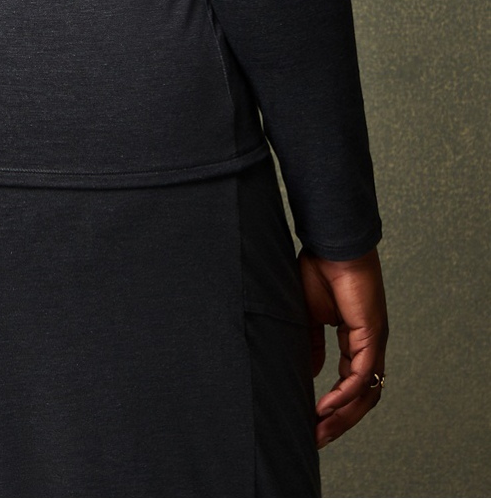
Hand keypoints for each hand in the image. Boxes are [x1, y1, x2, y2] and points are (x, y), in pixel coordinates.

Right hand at [298, 245, 388, 448]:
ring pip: (366, 393)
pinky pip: (360, 375)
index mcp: (356, 338)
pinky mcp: (371, 334)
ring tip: (319, 431)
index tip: (312, 421)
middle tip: (317, 439)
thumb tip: (313, 372)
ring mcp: (373, 341)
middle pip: (362, 397)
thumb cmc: (320, 269)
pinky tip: (324, 406)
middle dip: (340, 421)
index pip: (352, 383)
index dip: (335, 406)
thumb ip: (313, 344)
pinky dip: (343, 395)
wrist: (330, 244)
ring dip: (343, 416)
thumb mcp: (309, 314)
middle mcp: (369, 344)